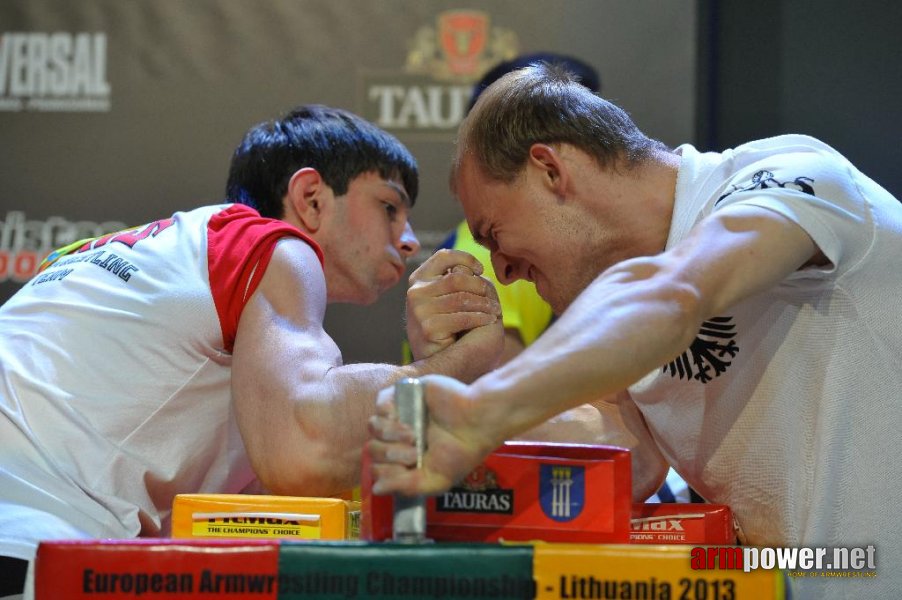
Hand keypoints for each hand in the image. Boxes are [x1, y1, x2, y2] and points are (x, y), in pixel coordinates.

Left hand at [366, 375, 497, 495]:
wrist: (476, 423)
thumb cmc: (460, 454)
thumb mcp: (435, 481)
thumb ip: (406, 488)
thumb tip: (376, 490)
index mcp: (404, 459)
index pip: (377, 467)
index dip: (385, 471)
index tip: (407, 469)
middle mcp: (399, 438)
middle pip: (373, 448)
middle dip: (391, 454)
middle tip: (415, 452)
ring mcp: (401, 415)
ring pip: (374, 426)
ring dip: (391, 435)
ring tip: (414, 435)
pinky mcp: (405, 395)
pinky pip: (380, 403)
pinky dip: (387, 414)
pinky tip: (403, 419)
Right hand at [405, 249, 500, 360]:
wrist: (436, 360)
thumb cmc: (446, 324)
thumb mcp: (446, 296)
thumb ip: (456, 279)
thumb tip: (471, 268)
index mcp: (418, 279)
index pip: (443, 256)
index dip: (465, 258)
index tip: (480, 270)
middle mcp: (415, 293)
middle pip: (457, 278)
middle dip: (479, 287)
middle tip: (492, 299)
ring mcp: (419, 311)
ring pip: (462, 299)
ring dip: (485, 305)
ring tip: (495, 311)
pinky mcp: (429, 328)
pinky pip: (463, 318)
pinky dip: (481, 318)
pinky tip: (489, 320)